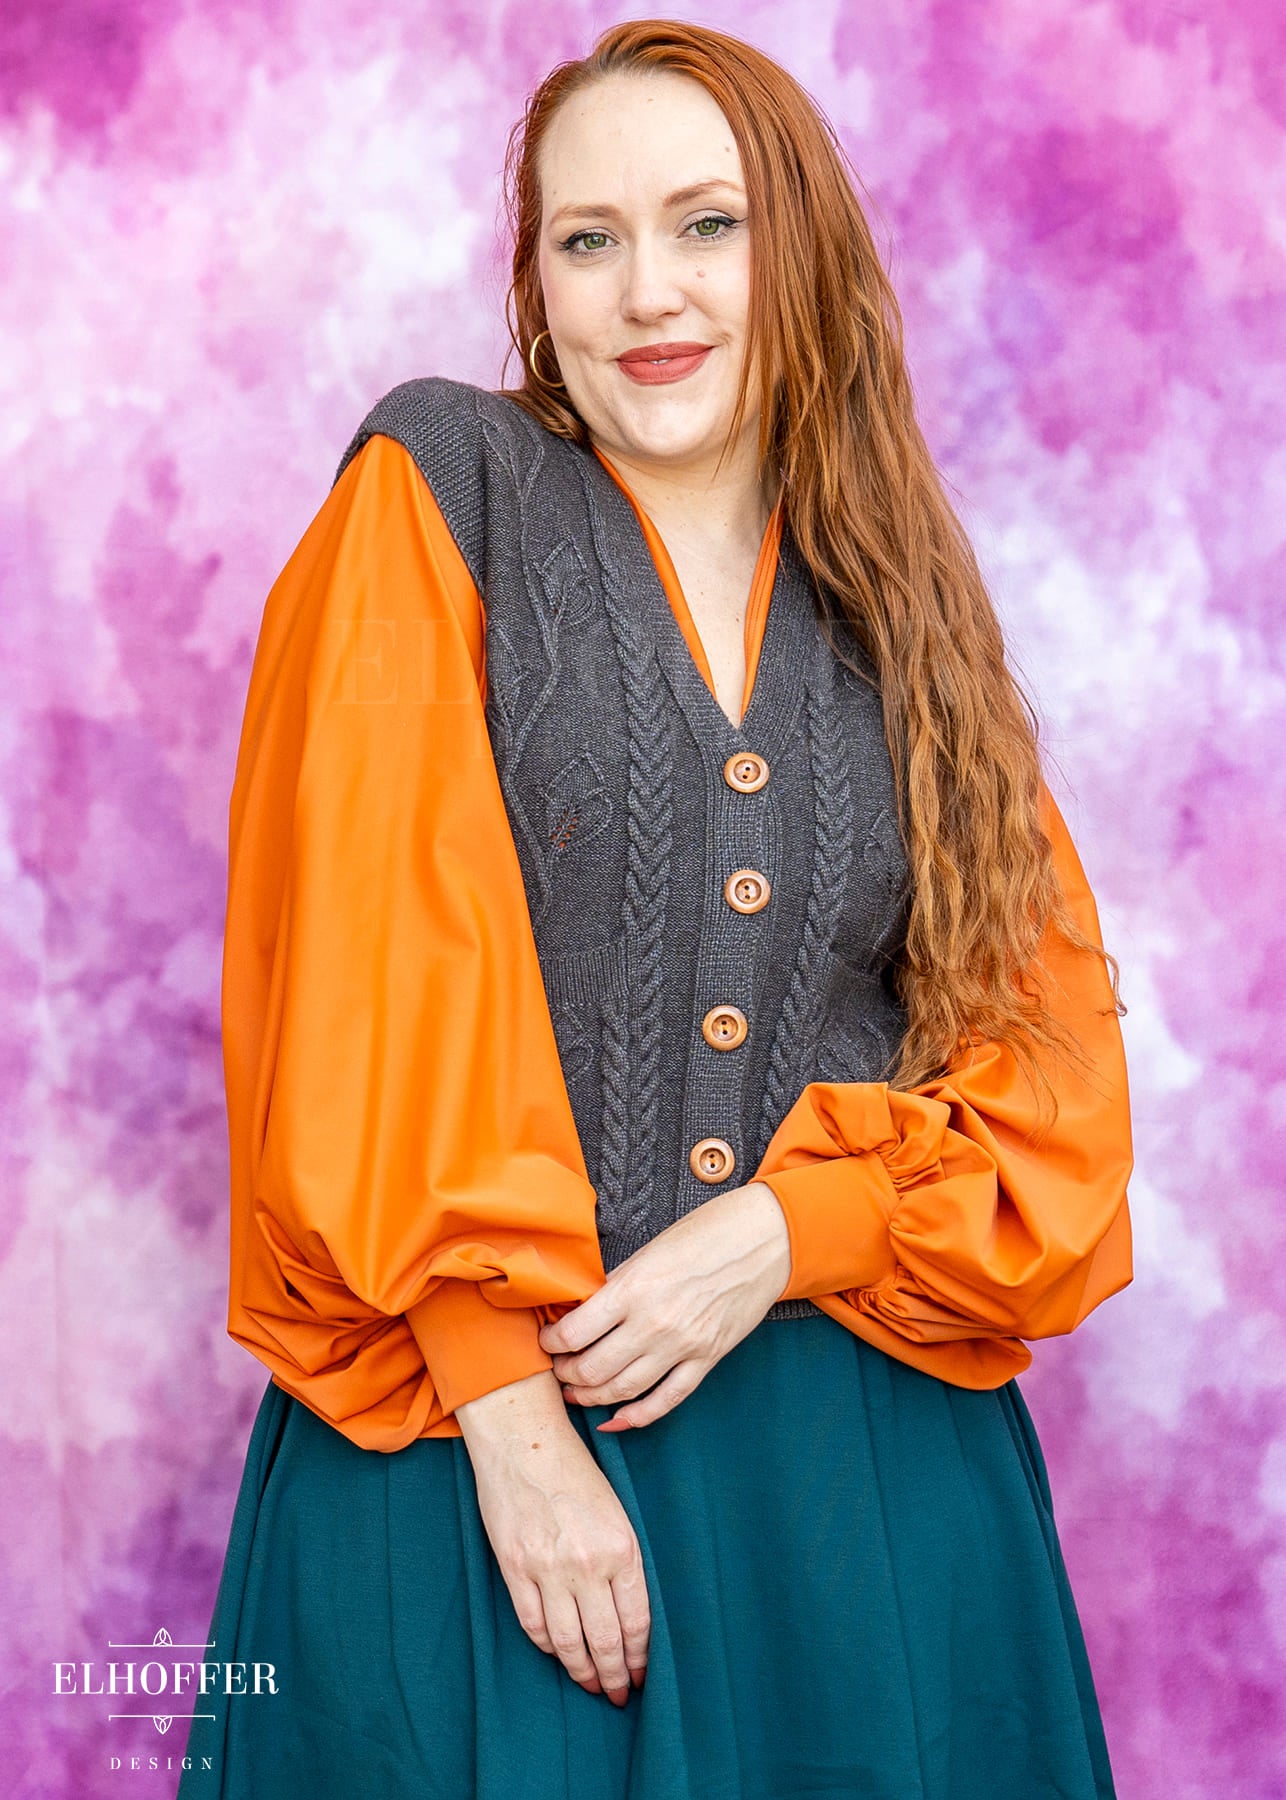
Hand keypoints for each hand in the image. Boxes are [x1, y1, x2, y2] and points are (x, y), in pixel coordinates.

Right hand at [455, 1370, 649, 1703]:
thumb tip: (629, 1617)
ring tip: (591, 1684)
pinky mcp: (515, 1567)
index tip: (642, 1675)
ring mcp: (547, 1568)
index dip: (640, 1656)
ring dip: (582, 1670)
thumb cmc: (576, 1471)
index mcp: (622, 1547)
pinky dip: (547, 1646)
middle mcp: (587, 1563)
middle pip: (605, 1640)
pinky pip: (532, 1624)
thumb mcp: (616, 1512)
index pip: (637, 1621)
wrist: (524, 1440)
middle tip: (618, 1694)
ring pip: (567, 1641)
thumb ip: (623, 1562)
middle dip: (615, 1674)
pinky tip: (558, 1654)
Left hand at [536, 1180, 791, 1430]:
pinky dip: (637, 1417)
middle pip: (592, 1369)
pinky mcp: (707, 1360)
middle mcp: (654, 1324)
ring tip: (576, 1392)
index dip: (551, 1342)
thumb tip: (582, 1313)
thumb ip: (615, 1287)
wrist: (763, 1241)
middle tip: (557, 1369)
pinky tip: (616, 1419)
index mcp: (633, 1289)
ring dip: (592, 1397)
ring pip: (623, 1391)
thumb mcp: (648, 1251)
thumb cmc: (704, 1235)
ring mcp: (682, 1347)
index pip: (573, 1333)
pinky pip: (666, 1401)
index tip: (546, 1340)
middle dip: (566, 1374)